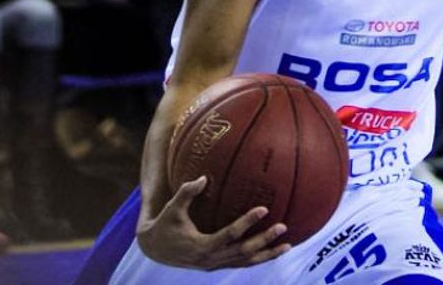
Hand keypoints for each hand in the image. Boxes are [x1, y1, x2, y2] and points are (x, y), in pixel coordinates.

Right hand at [136, 175, 289, 269]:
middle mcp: (211, 259)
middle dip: (264, 241)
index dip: (247, 223)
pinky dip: (258, 258)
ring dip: (267, 255)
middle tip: (283, 227)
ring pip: (246, 263)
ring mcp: (215, 265)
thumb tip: (204, 177)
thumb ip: (187, 192)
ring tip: (287, 246)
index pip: (230, 235)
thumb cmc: (165, 224)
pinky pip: (241, 263)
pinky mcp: (217, 265)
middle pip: (244, 252)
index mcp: (202, 246)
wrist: (155, 249)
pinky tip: (272, 250)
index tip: (264, 209)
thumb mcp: (172, 208)